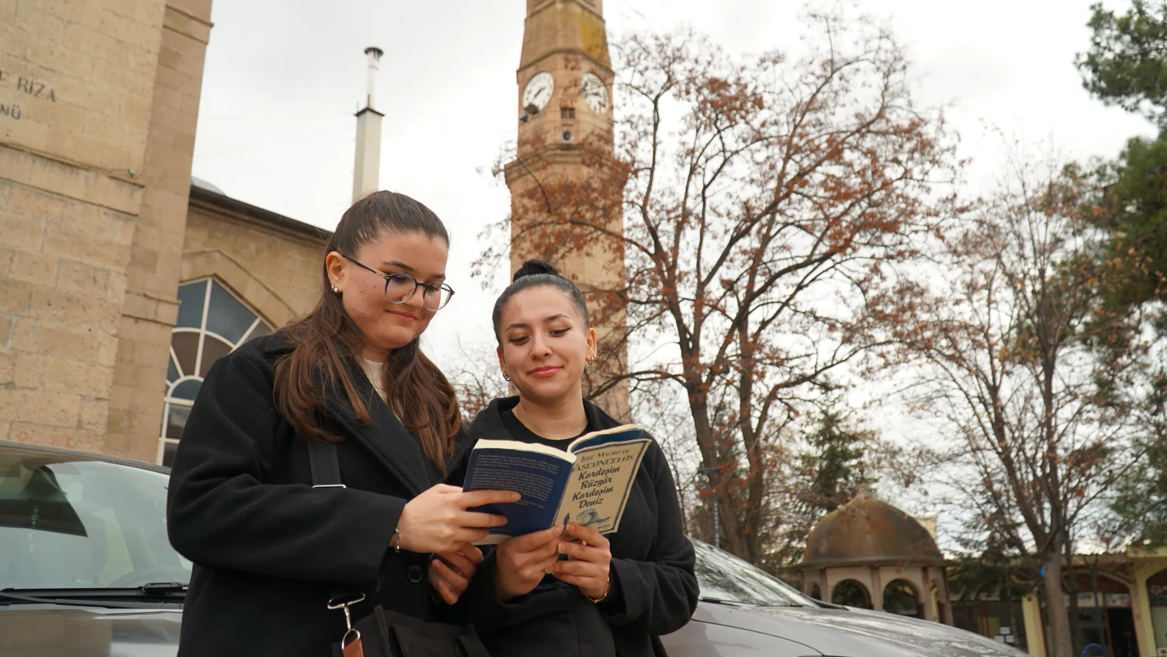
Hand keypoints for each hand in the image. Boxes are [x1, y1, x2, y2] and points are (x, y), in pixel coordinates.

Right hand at [398, 484, 518, 553]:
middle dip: (499, 519)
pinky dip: (471, 540)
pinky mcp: (447, 546)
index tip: (516, 496)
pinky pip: (466, 544)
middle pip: (485, 519)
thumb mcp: (437, 491)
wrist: (400, 526)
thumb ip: (457, 491)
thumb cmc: (420, 506)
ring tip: (487, 527)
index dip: (502, 496)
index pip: (483, 496)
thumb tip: (474, 490)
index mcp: (453, 500)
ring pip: (479, 534)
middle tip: (505, 518)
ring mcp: (452, 533)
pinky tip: (471, 536)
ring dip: (486, 531)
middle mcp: (454, 517)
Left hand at [430, 544, 482, 604]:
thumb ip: (458, 542)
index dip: (467, 549)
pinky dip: (446, 591)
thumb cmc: (446, 557)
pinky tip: (439, 583)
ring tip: (435, 563)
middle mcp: (471, 574)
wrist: (434, 570)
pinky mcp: (454, 596)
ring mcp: (463, 586)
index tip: (455, 540)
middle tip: (441, 550)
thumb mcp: (453, 548)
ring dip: (447, 572)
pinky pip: (452, 597)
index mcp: (474, 562)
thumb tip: (458, 530)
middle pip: (467, 567)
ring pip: (459, 582)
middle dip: (453, 558)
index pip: (476, 556)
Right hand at [494, 526, 561, 600]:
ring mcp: (528, 572)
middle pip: (547, 548)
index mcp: (511, 549)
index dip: (548, 534)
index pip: (534, 540)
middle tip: (561, 534)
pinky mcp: (535, 580)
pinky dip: (553, 559)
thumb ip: (523, 536)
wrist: (502, 582)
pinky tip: (552, 554)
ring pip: (552, 558)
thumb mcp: (508, 544)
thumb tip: (546, 525)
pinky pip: (550, 566)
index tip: (558, 527)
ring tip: (558, 543)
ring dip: (557, 549)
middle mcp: (520, 562)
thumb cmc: (507, 557)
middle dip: (557, 540)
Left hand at [550, 523, 610, 599]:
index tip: (567, 525)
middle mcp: (604, 556)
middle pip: (583, 551)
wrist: (599, 580)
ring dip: (562, 566)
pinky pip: (576, 580)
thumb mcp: (588, 547)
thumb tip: (561, 528)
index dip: (579, 530)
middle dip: (569, 548)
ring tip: (549, 565)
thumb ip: (579, 539)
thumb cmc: (589, 557)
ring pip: (577, 567)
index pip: (591, 535)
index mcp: (603, 543)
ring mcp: (600, 571)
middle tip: (557, 547)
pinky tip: (555, 573)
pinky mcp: (594, 583)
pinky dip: (564, 576)